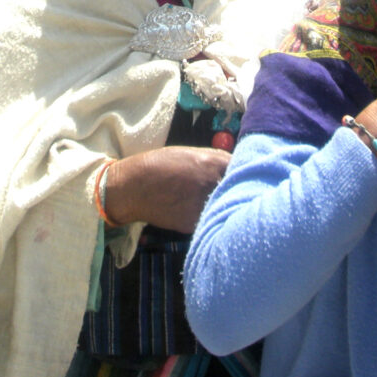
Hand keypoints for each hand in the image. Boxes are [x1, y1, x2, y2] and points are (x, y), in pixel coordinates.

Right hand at [105, 145, 230, 232]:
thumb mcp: (189, 153)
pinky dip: (206, 217)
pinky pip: (208, 220)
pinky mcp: (194, 223)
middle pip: (235, 188)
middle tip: (223, 188)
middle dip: (232, 188)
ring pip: (223, 206)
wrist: (134, 187)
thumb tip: (233, 164)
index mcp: (213, 163)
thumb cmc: (160, 165)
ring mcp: (204, 204)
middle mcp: (212, 184)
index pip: (241, 167)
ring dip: (221, 204)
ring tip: (205, 200)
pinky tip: (194, 211)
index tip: (237, 174)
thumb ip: (214, 159)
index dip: (240, 171)